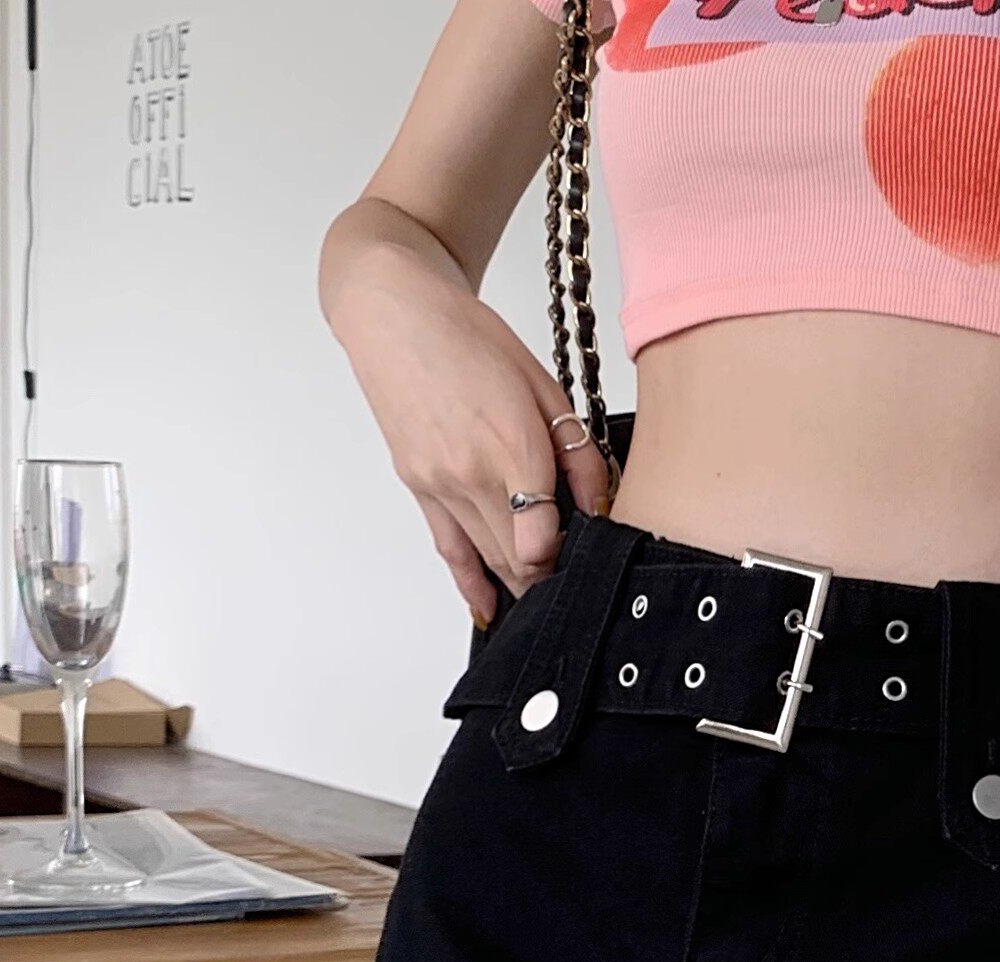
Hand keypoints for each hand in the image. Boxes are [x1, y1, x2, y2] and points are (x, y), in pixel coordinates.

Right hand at [330, 245, 611, 624]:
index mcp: (512, 447)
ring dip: (519, 584)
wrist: (396, 314)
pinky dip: (472, 585)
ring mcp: (439, 486)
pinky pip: (449, 551)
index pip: (545, 540)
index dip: (572, 557)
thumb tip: (603, 505)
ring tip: (545, 593)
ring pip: (488, 562)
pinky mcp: (419, 488)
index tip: (590, 553)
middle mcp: (471, 475)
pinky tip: (490, 609)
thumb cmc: (471, 339)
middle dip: (550, 576)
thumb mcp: (544, 385)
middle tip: (576, 578)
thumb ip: (577, 453)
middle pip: (519, 561)